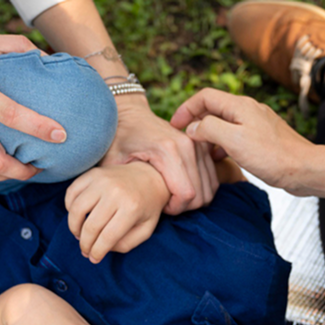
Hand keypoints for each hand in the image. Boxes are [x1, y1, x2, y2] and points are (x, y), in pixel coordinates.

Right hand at [65, 162, 168, 262]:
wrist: (148, 176)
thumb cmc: (146, 207)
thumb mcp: (145, 230)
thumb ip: (126, 244)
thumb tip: (102, 249)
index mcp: (132, 208)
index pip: (107, 237)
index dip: (97, 252)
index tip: (93, 259)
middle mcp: (115, 192)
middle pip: (90, 226)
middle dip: (85, 244)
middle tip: (85, 251)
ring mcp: (102, 180)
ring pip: (76, 210)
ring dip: (74, 227)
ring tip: (79, 235)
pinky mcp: (92, 173)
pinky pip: (72, 193)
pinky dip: (69, 208)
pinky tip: (78, 216)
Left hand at [101, 94, 218, 214]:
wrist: (129, 115)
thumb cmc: (118, 139)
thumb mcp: (113, 163)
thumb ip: (121, 184)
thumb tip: (125, 207)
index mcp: (168, 150)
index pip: (186, 195)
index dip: (175, 208)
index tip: (160, 206)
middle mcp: (188, 145)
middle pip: (201, 194)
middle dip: (184, 206)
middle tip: (164, 203)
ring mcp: (198, 145)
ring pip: (209, 189)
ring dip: (193, 199)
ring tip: (171, 195)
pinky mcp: (202, 146)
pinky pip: (211, 179)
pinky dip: (200, 189)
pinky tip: (180, 187)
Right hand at [171, 88, 312, 192]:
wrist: (303, 169)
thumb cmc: (272, 156)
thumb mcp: (234, 141)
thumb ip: (210, 129)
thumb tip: (194, 127)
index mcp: (240, 106)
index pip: (205, 96)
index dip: (186, 108)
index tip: (174, 126)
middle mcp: (248, 110)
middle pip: (214, 108)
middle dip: (196, 122)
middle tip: (183, 141)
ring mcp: (256, 124)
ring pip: (224, 123)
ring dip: (209, 135)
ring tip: (199, 153)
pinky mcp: (262, 138)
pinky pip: (235, 135)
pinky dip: (222, 144)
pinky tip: (221, 159)